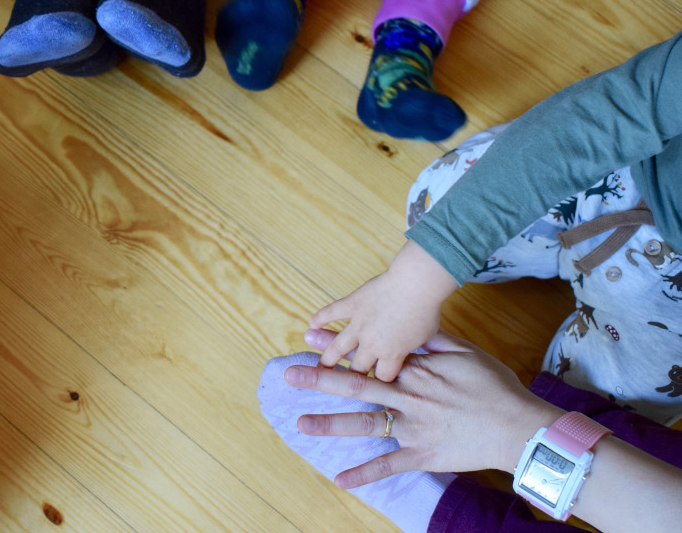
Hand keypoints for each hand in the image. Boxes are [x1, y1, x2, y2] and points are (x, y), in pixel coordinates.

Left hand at [286, 331, 564, 487]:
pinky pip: (388, 466)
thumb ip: (434, 342)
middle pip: (356, 386)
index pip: (370, 357)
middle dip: (320, 379)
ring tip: (300, 424)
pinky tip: (338, 479)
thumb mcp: (466, 352)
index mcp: (416, 371)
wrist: (519, 427)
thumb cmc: (496, 387)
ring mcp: (412, 428)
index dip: (340, 348)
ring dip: (331, 424)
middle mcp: (408, 397)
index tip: (311, 338)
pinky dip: (363, 474)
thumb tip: (410, 329)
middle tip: (290, 374)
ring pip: (365, 424)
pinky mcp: (421, 455)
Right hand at [311, 240, 456, 379]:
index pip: (383, 378)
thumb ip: (414, 348)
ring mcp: (359, 324)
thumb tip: (411, 353)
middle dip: (354, 377)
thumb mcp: (427, 336)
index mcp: (391, 354)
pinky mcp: (353, 304)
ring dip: (328, 358)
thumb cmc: (427, 309)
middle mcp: (371, 343)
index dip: (383, 382)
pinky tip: (312, 324)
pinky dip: (321, 317)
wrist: (417, 283)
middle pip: (358, 369)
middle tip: (346, 384)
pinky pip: (332, 312)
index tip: (381, 385)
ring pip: (338, 347)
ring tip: (319, 368)